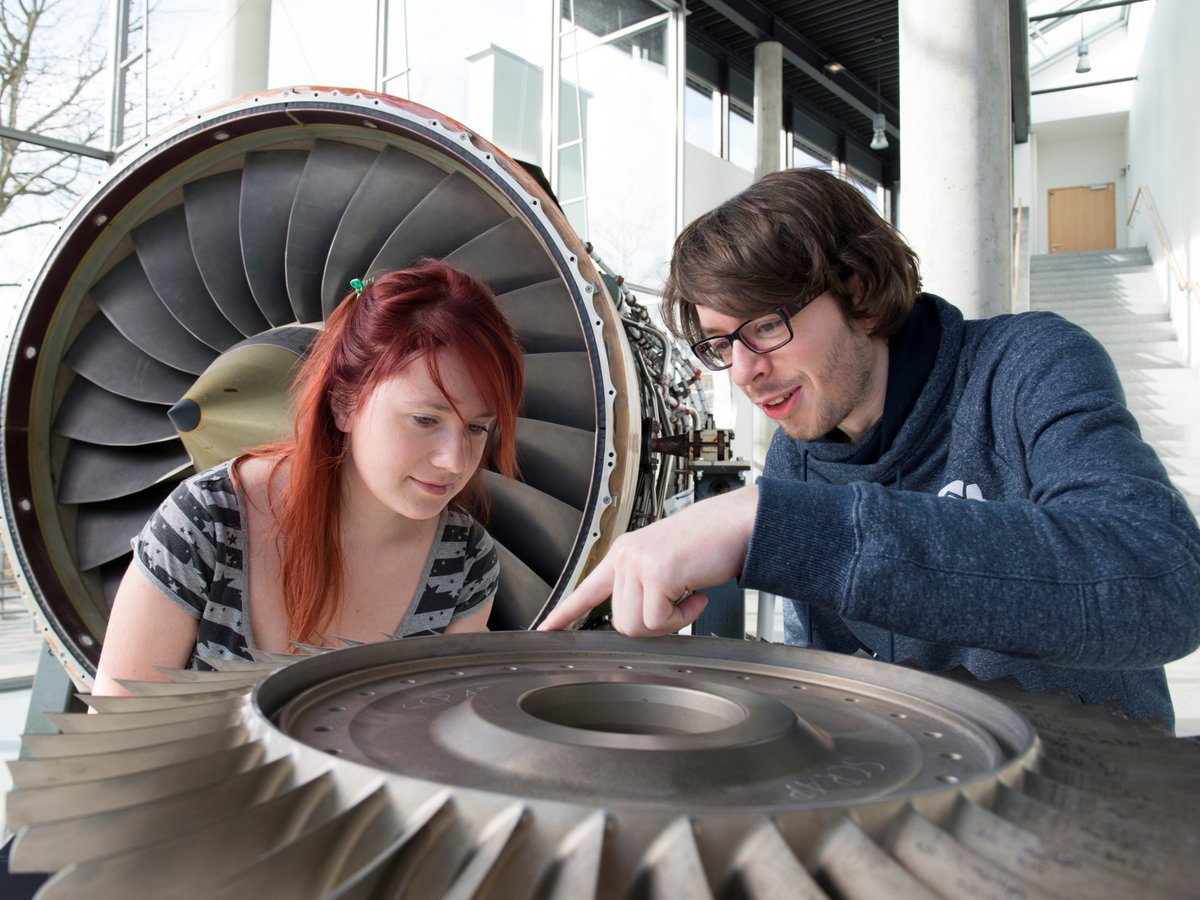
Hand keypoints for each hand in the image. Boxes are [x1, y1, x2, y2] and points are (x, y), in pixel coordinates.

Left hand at [538, 485, 758, 636]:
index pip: (586, 588)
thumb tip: (639, 621)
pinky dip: (683, 618)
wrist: (736, 525)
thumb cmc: (708, 545)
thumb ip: (644, 586)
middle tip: (678, 604)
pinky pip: (660, 621)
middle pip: (620, 621)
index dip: (564, 613)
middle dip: (653, 623)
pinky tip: (696, 594)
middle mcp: (625, 556)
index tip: (545, 629)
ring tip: (687, 595)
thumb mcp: (665, 563)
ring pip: (636, 625)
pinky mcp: (656, 572)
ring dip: (669, 621)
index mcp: (624, 554)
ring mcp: (638, 563)